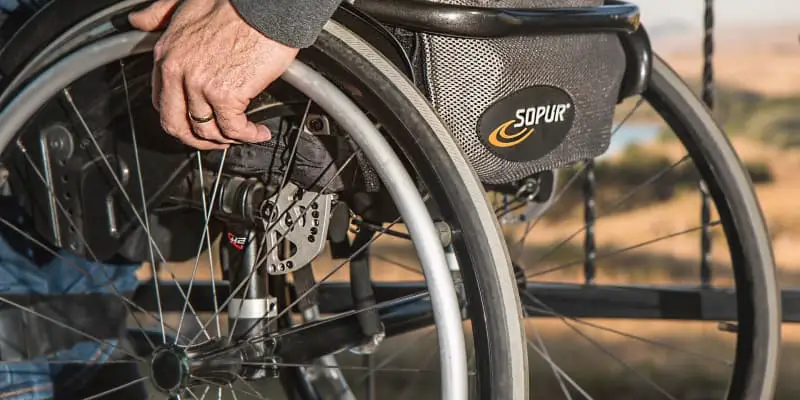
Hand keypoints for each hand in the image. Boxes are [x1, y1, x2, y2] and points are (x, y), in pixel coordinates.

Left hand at [129, 0, 298, 149]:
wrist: (267, 6)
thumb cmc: (236, 3)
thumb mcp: (186, 2)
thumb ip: (160, 13)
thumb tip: (137, 20)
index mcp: (167, 53)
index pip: (162, 101)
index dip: (180, 118)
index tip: (196, 120)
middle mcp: (178, 71)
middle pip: (176, 125)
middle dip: (197, 140)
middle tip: (216, 141)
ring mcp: (201, 85)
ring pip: (206, 131)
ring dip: (227, 139)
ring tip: (244, 135)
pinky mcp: (227, 94)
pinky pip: (233, 129)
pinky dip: (248, 136)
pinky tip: (259, 132)